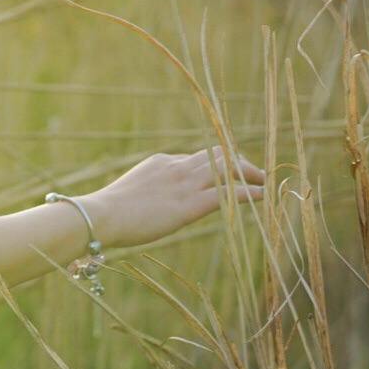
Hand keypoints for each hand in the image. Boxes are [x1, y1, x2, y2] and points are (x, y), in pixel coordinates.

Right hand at [80, 146, 265, 249]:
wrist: (103, 215)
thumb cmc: (109, 211)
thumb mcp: (130, 192)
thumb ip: (147, 192)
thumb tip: (149, 203)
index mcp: (161, 162)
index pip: (195, 157)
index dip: (214, 164)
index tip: (225, 174)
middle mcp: (176, 167)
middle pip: (217, 154)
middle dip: (237, 161)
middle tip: (251, 172)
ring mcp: (185, 184)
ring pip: (227, 168)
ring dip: (249, 173)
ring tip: (264, 181)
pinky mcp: (191, 204)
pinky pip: (230, 193)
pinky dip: (250, 192)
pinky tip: (262, 196)